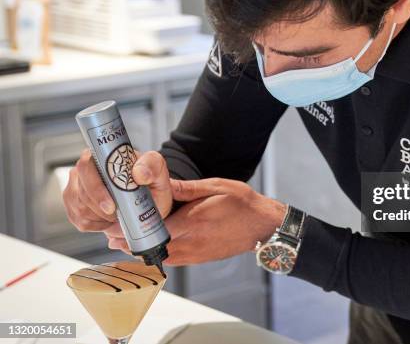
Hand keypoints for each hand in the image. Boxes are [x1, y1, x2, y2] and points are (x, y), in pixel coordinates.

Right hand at [62, 149, 173, 233]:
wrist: (148, 200)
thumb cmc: (150, 183)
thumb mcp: (158, 171)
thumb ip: (152, 165)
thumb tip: (139, 173)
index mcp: (102, 155)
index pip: (86, 166)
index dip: (95, 188)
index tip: (111, 206)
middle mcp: (86, 169)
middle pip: (80, 191)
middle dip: (99, 208)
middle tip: (118, 215)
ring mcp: (76, 186)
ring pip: (79, 207)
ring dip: (100, 217)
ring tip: (117, 214)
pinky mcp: (74, 203)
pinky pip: (78, 219)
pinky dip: (96, 224)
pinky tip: (108, 219)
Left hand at [106, 178, 286, 265]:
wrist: (263, 227)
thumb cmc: (242, 205)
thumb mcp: (216, 187)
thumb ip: (187, 188)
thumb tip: (163, 183)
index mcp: (193, 223)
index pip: (154, 232)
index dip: (132, 232)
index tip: (114, 229)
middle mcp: (192, 243)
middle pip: (152, 249)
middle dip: (131, 243)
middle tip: (112, 235)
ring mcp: (196, 254)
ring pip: (160, 257)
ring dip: (143, 250)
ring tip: (126, 240)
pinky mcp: (200, 259)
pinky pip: (173, 260)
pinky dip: (159, 254)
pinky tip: (153, 245)